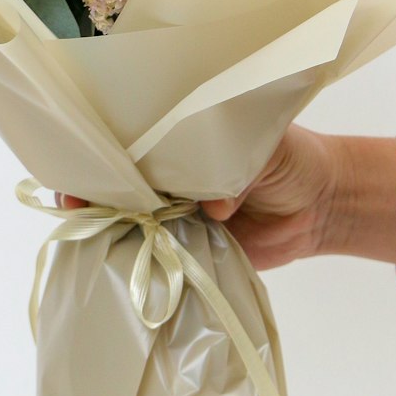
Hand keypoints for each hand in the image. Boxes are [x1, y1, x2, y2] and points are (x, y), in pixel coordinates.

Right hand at [57, 124, 342, 271]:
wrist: (321, 206)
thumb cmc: (292, 158)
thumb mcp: (266, 146)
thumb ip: (239, 168)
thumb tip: (217, 206)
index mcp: (180, 140)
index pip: (130, 138)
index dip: (102, 149)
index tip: (81, 159)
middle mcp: (169, 175)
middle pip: (118, 181)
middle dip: (92, 188)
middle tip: (74, 198)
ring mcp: (175, 213)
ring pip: (130, 219)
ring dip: (107, 225)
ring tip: (89, 227)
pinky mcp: (189, 249)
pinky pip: (158, 254)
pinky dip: (140, 257)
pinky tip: (123, 257)